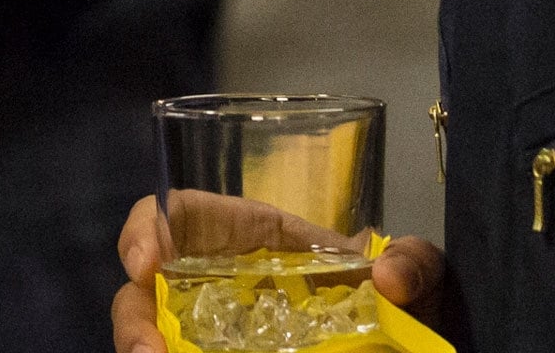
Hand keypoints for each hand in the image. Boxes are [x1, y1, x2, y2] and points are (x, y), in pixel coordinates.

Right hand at [112, 195, 449, 352]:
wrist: (411, 347)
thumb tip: (388, 275)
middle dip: (134, 318)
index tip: (145, 262)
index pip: (180, 216)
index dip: (148, 228)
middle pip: (148, 290)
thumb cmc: (407, 304)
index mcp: (253, 239)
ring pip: (159, 339)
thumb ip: (415, 262)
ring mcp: (222, 337)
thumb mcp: (420, 275)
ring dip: (146, 351)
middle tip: (148, 352)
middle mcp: (223, 287)